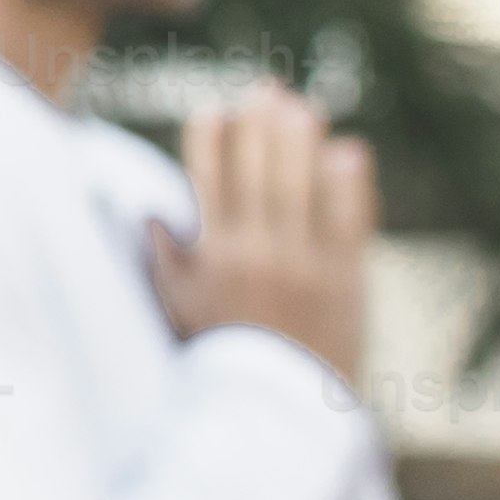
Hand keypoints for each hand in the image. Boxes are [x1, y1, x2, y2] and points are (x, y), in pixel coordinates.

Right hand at [148, 84, 376, 383]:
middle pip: (259, 170)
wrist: (278, 410)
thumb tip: (149, 214)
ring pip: (303, 186)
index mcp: (213, 256)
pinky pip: (349, 221)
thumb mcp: (179, 311)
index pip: (208, 181)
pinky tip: (350, 152)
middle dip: (261, 124)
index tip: (215, 108)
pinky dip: (351, 185)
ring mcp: (304, 263)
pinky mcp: (345, 279)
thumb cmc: (222, 358)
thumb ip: (164, 260)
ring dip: (304, 140)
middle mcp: (256, 251)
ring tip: (305, 107)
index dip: (212, 140)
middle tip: (268, 89)